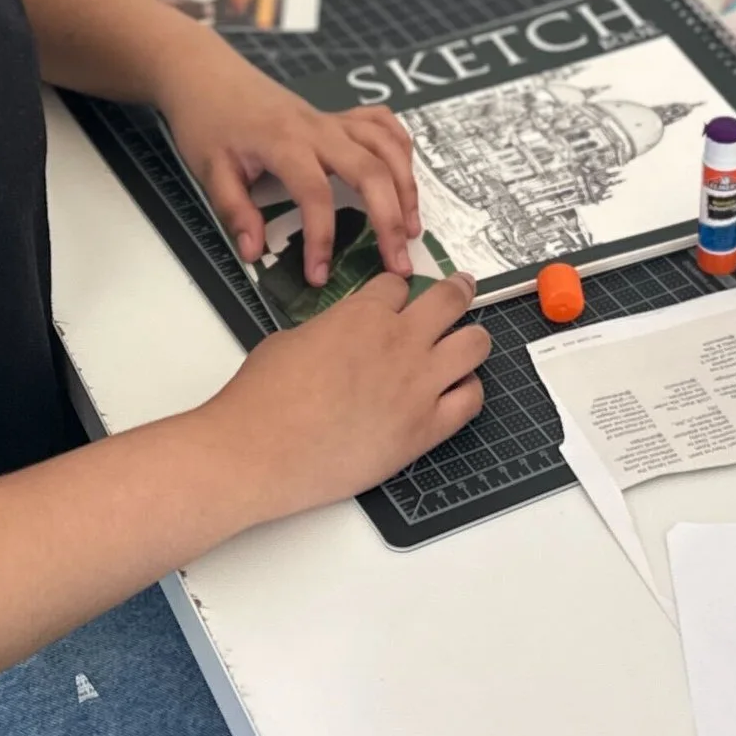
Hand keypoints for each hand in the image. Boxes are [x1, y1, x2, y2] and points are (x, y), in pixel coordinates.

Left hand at [153, 39, 423, 285]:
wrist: (207, 74)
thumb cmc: (207, 121)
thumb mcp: (210, 169)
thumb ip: (234, 211)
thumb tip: (255, 253)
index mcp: (285, 143)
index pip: (316, 195)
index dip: (322, 239)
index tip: (319, 276)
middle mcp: (319, 129)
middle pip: (371, 171)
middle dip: (390, 219)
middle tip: (399, 263)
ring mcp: (332, 120)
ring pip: (387, 147)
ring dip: (407, 187)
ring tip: (412, 228)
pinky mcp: (337, 116)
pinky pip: (381, 124)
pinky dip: (400, 147)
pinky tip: (403, 176)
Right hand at [207, 273, 491, 515]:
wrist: (260, 451)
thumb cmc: (263, 398)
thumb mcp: (290, 340)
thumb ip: (328, 330)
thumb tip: (339, 338)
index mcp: (363, 314)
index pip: (398, 284)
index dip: (398, 290)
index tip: (399, 297)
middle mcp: (400, 342)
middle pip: (450, 299)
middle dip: (456, 290)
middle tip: (460, 289)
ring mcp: (419, 385)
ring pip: (475, 344)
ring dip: (471, 338)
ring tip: (466, 341)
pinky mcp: (426, 429)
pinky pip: (471, 400)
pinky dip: (468, 389)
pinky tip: (457, 390)